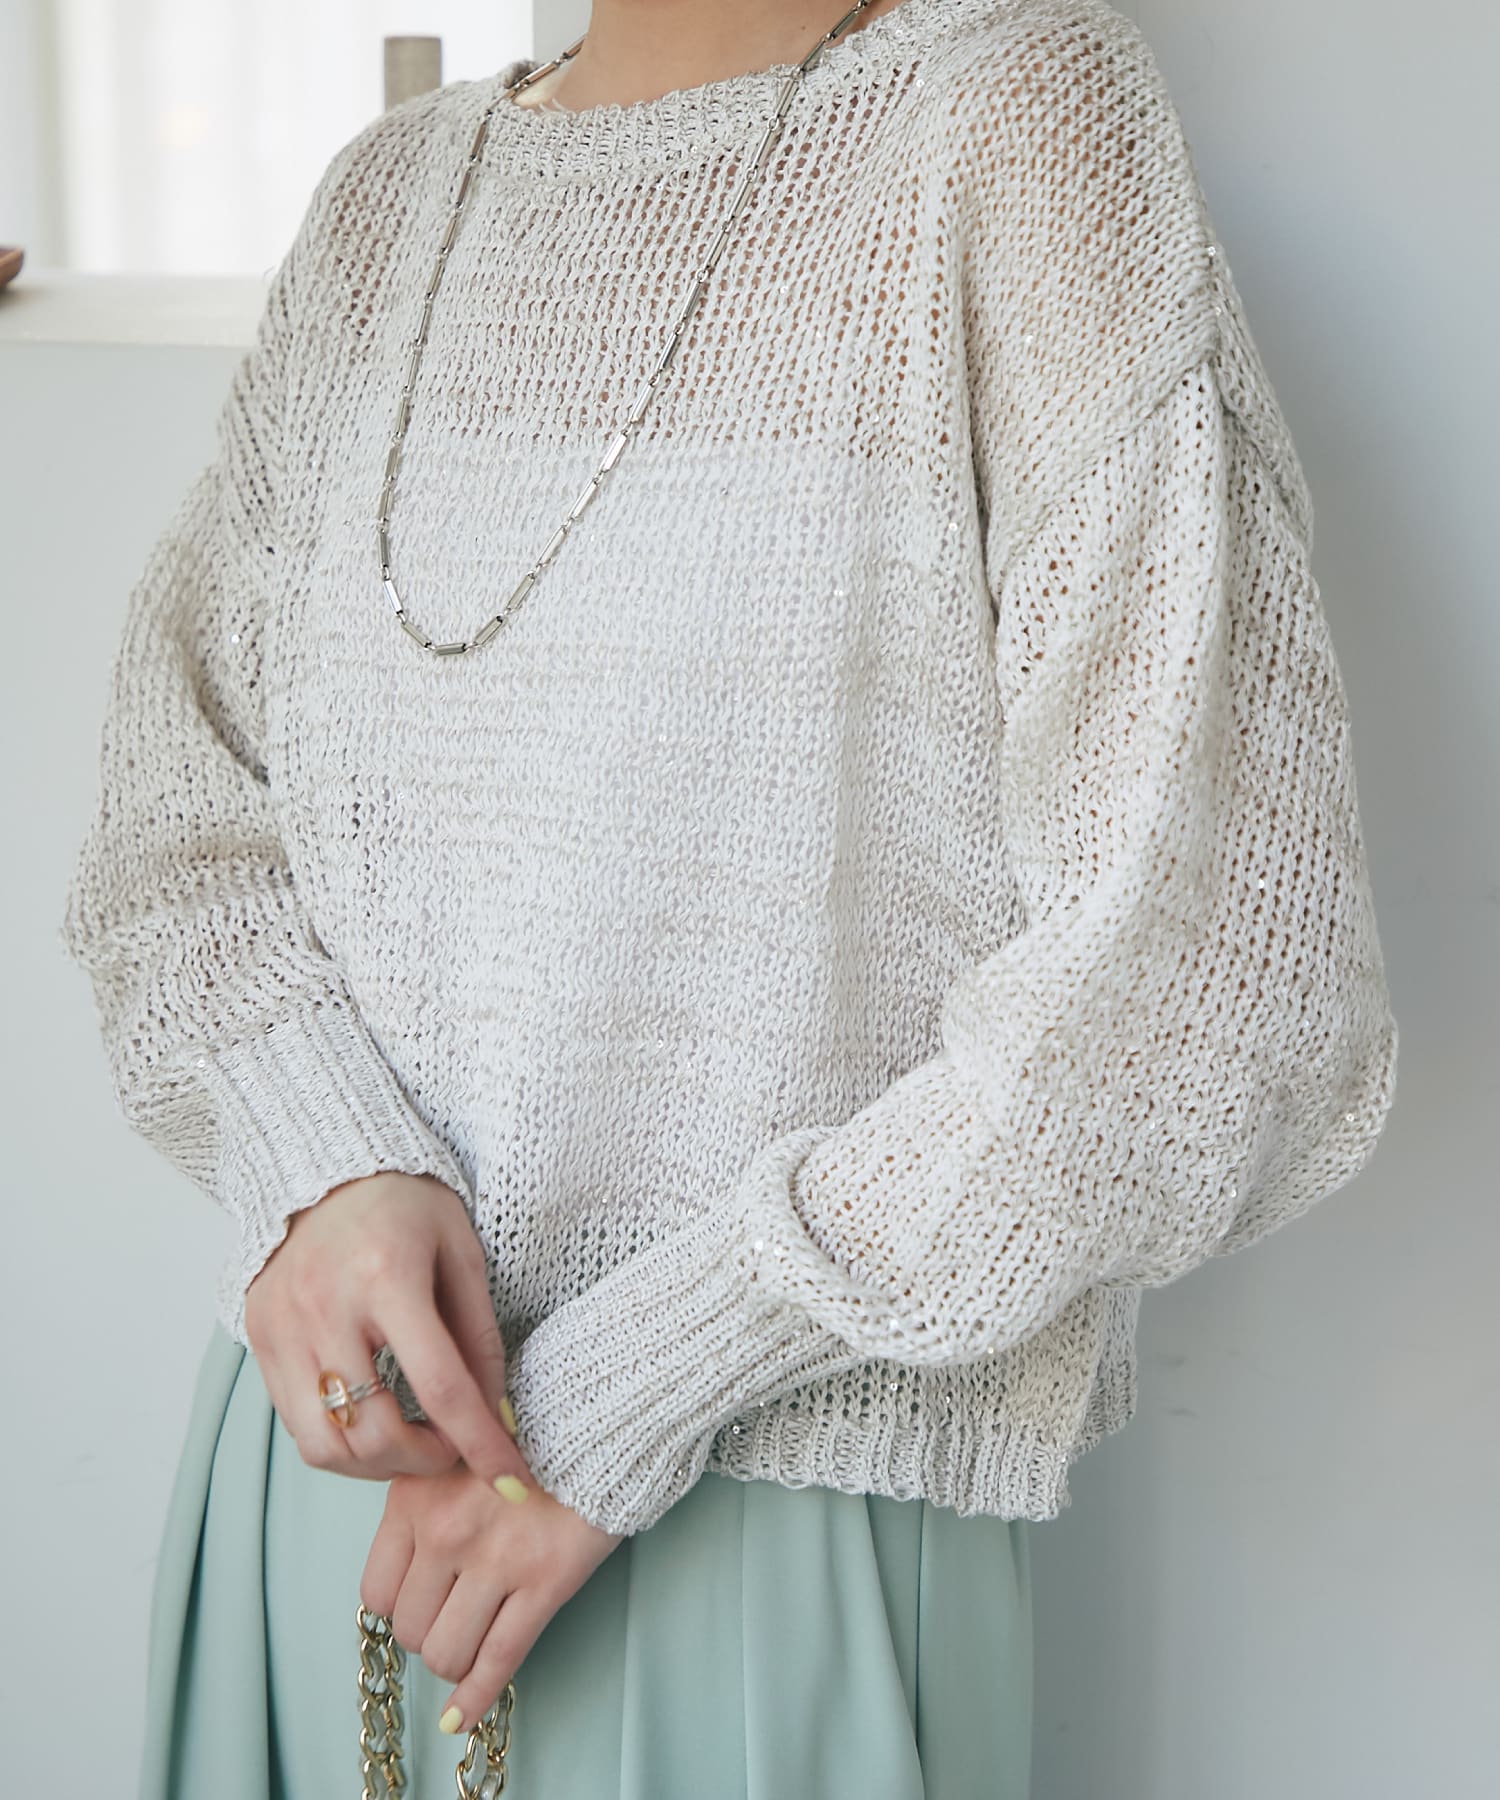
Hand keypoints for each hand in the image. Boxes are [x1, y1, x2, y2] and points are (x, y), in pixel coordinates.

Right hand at [243, 1171, 534, 1493]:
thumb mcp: (461, 1253)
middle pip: (375, 1431)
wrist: (326, 1169)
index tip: (512, 1479)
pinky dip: (341, 1443)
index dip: (481, 1443)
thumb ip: (479, 1335)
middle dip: (425, 1460)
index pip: (440, 1387)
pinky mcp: (259, 1338)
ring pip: (327, 1447)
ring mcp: (282, 1326)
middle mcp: (325, 1306)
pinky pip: (296, 1426)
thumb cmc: (405, 1205)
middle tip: (454, 1448)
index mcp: (388, 1276)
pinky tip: (371, 1420)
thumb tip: (498, 1414)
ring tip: (412, 1441)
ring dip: (379, 1465)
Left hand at [361, 1461, 625, 1734]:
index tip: (421, 1600)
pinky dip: (475, 1698)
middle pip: (410, 1629)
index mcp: (416, 1496)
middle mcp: (446, 1531)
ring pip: (447, 1653)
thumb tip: (408, 1568)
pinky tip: (460, 1717)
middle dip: (429, 1634)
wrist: (598, 1418)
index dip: (399, 1605)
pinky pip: (499, 1658)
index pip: (376, 1592)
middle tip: (454, 1615)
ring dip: (455, 1659)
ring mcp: (495, 1560)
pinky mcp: (544, 1582)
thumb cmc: (526, 1434)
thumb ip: (423, 1501)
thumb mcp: (453, 1452)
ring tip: (472, 1639)